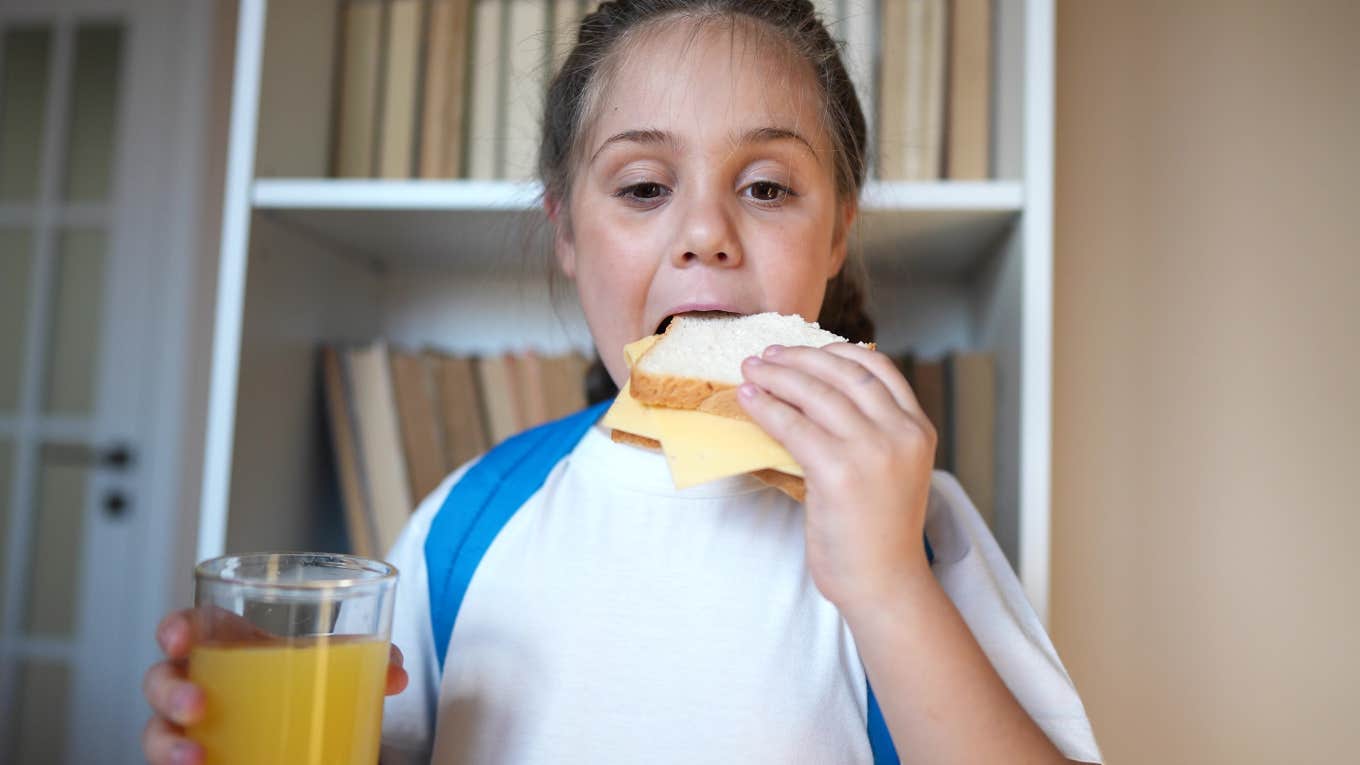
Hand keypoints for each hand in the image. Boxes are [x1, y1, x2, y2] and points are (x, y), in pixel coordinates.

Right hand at [141, 608, 409, 764]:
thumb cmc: (311, 679)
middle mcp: (203, 683)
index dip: (174, 628)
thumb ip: (370, 659)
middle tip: (198, 706)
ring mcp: (195, 727)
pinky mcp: (205, 759)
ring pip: (157, 732)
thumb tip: (394, 675)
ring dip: (168, 746)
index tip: (178, 638)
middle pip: (160, 679)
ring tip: (196, 760)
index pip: (188, 626)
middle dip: (171, 692)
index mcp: (230, 644)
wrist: (315, 720)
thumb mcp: (339, 663)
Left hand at [738, 343, 935, 614]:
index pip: (879, 369)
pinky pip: (793, 426)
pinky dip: (766, 407)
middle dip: (800, 358)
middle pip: (844, 373)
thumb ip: (870, 434)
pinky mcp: (839, 471)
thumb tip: (814, 398)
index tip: (807, 350)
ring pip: (816, 394)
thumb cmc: (878, 534)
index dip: (838, 351)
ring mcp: (872, 451)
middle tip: (767, 355)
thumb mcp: (891, 471)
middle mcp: (901, 433)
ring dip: (777, 376)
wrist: (883, 583)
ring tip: (751, 370)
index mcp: (918, 430)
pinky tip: (748, 399)